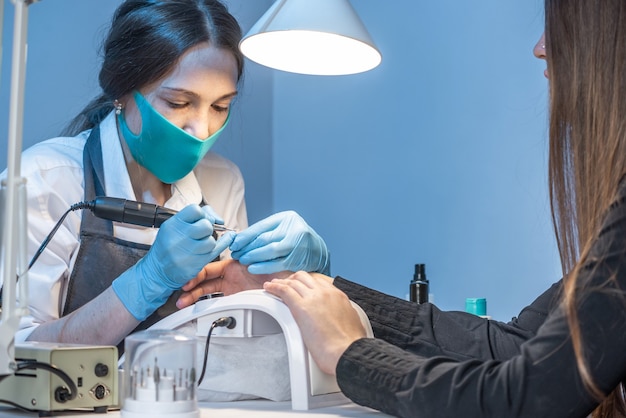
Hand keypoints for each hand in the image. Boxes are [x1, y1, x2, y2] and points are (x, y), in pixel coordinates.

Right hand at [112, 204, 234, 319]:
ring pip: (211, 240)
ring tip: (201, 244)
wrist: (156, 272)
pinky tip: (227, 239)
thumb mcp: (172, 228)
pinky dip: (224, 244)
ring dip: (210, 241)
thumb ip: (191, 219)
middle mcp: (178, 238)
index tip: (203, 219)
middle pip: (205, 225)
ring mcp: (187, 252)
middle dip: (207, 228)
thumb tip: (214, 215)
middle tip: (202, 233)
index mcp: (172, 225)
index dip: (202, 214)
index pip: (195, 210)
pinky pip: (216, 251)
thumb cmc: (166, 249)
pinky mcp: (195, 264)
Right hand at [176, 259, 291, 307]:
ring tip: (182, 303)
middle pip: (206, 279)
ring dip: (194, 296)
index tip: (189, 280)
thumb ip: (252, 262)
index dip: (198, 273)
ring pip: (208, 290)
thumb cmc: (280, 271)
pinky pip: (216, 299)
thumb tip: (242, 264)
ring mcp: (232, 286)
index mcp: (236, 263)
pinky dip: (205, 303)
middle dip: (191, 285)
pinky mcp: (234, 297)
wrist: (291, 287)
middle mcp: (232, 274)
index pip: (211, 267)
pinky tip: (195, 307)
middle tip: (181, 292)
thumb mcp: (266, 263)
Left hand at [230, 211, 329, 274]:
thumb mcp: (282, 227)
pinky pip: (276, 264)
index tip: (234, 242)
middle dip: (247, 247)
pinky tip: (253, 268)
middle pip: (264, 239)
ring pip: (270, 251)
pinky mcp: (298, 260)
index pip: (262, 227)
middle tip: (236, 253)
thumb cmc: (296, 238)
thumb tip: (241, 239)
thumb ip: (265, 231)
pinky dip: (263, 267)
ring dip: (253, 257)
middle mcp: (294, 230)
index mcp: (287, 218)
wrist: (318, 250)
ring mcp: (297, 245)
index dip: (245, 236)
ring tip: (242, 260)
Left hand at [263, 271, 366, 374]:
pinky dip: (274, 287)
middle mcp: (325, 293)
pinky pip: (284, 291)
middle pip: (305, 277)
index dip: (307, 282)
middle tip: (286, 284)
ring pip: (293, 282)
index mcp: (338, 296)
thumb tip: (341, 318)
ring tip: (274, 285)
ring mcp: (313, 298)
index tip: (301, 286)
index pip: (318, 281)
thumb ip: (344, 315)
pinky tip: (268, 288)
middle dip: (294, 279)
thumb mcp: (353, 322)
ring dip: (282, 282)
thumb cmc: (350, 346)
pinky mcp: (301, 308)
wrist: (347, 352)